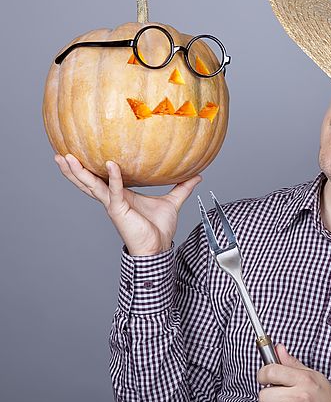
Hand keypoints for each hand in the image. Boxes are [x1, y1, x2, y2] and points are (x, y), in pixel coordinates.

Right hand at [54, 153, 200, 255]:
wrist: (158, 247)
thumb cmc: (159, 228)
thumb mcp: (173, 202)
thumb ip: (182, 188)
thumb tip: (197, 175)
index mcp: (120, 195)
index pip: (101, 179)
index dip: (90, 168)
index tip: (79, 153)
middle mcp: (112, 199)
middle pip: (87, 181)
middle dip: (73, 169)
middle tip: (61, 153)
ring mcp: (113, 204)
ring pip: (91, 185)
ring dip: (78, 172)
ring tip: (65, 157)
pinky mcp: (119, 210)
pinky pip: (115, 191)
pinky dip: (113, 177)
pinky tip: (111, 164)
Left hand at [257, 344, 330, 401]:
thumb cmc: (321, 395)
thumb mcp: (310, 375)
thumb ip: (291, 363)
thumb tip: (278, 348)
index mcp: (303, 379)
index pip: (271, 372)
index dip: (262, 374)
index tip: (264, 377)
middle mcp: (299, 397)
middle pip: (264, 395)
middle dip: (268, 395)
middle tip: (278, 395)